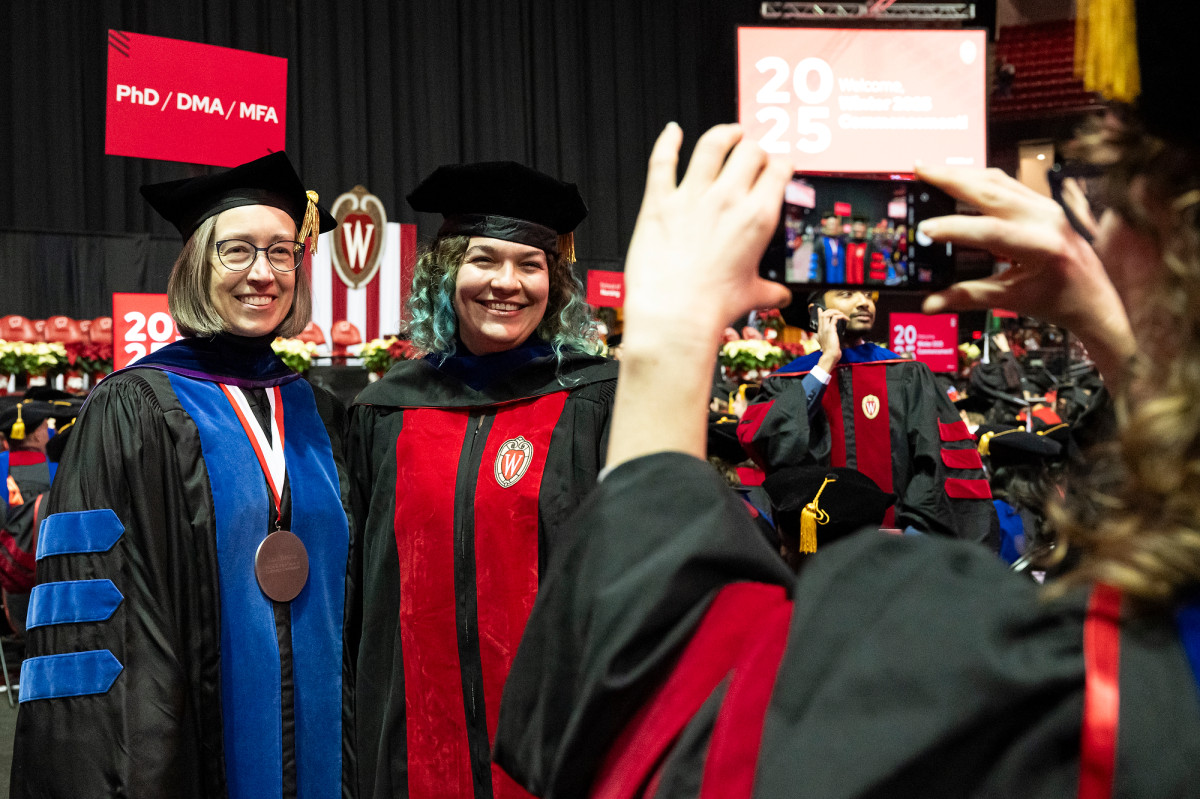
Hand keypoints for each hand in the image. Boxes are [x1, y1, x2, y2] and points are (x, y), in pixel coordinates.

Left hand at [608, 124, 791, 466]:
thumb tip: (778, 296)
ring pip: (712, 145)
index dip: (780, 164)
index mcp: (757, 217)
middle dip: (755, 149)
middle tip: (753, 153)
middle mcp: (727, 199)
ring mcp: (691, 197)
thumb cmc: (711, 308)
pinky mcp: (659, 202)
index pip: (778, 170)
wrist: (674, 315)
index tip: (778, 166)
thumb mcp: (750, 296)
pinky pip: (662, 161)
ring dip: (724, 134)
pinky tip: (671, 131)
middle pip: (750, 151)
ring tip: (729, 133)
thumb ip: (767, 291)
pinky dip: (667, 141)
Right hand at [814, 307, 844, 362]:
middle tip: (839, 312)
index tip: (821, 309)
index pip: (819, 319)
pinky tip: (846, 319)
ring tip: (843, 315)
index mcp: (820, 332)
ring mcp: (825, 328)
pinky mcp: (831, 329)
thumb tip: (834, 339)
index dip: (821, 313)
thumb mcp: (829, 344)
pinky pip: (835, 318)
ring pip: (828, 314)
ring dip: (836, 312)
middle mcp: (822, 329)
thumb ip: (830, 340)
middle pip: (823, 314)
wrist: (830, 356)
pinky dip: (841, 316)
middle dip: (831, 311)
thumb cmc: (831, 352)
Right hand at [915, 164, 1132, 383]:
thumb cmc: (1057, 301)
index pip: (989, 231)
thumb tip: (929, 303)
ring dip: (962, 173)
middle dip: (951, 178)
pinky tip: (958, 178)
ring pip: (998, 180)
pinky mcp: (1044, 204)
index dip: (954, 228)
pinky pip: (1008, 183)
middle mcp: (1045, 219)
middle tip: (919, 169)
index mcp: (1040, 246)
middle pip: (991, 189)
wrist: (1093, 297)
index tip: (924, 230)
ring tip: (931, 170)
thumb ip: (967, 297)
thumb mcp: (1011, 300)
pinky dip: (979, 179)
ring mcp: (1046, 207)